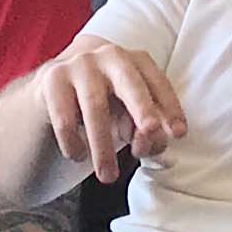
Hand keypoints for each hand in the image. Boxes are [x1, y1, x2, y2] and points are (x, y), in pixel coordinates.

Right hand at [36, 36, 185, 183]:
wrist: (53, 94)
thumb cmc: (105, 107)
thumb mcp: (129, 118)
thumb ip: (146, 131)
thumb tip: (154, 145)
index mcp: (135, 61)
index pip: (158, 82)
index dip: (170, 107)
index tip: (179, 133)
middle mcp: (109, 55)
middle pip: (129, 82)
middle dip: (142, 107)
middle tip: (151, 131)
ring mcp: (79, 64)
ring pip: (95, 106)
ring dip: (103, 145)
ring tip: (108, 176)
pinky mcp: (52, 78)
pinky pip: (65, 115)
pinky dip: (73, 140)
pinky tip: (78, 155)